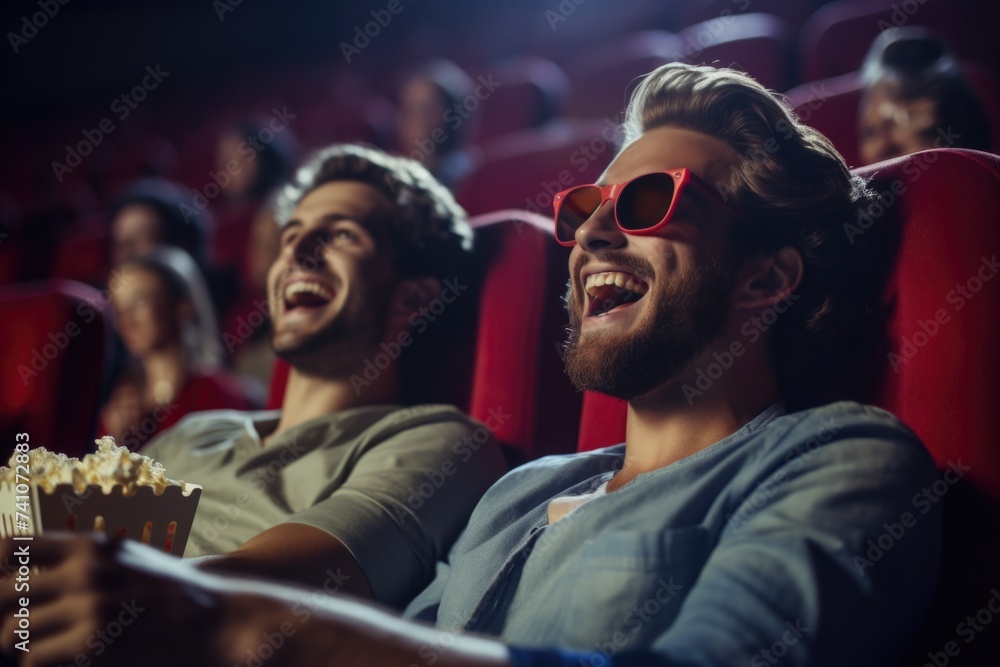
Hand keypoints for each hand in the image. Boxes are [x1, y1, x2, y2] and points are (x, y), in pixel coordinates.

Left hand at [0, 534, 223, 666]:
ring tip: (31, 655)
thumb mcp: (132, 561)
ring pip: (11, 632)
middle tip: (7, 639)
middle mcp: (85, 571)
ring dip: (13, 650)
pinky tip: (53, 665)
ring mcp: (88, 606)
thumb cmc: (176, 597)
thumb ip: (89, 563)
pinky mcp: (93, 643)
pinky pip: (33, 660)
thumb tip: (38, 579)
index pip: (9, 548)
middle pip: (1, 594)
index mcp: (91, 546)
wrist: (221, 621)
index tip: (2, 596)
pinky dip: (33, 666)